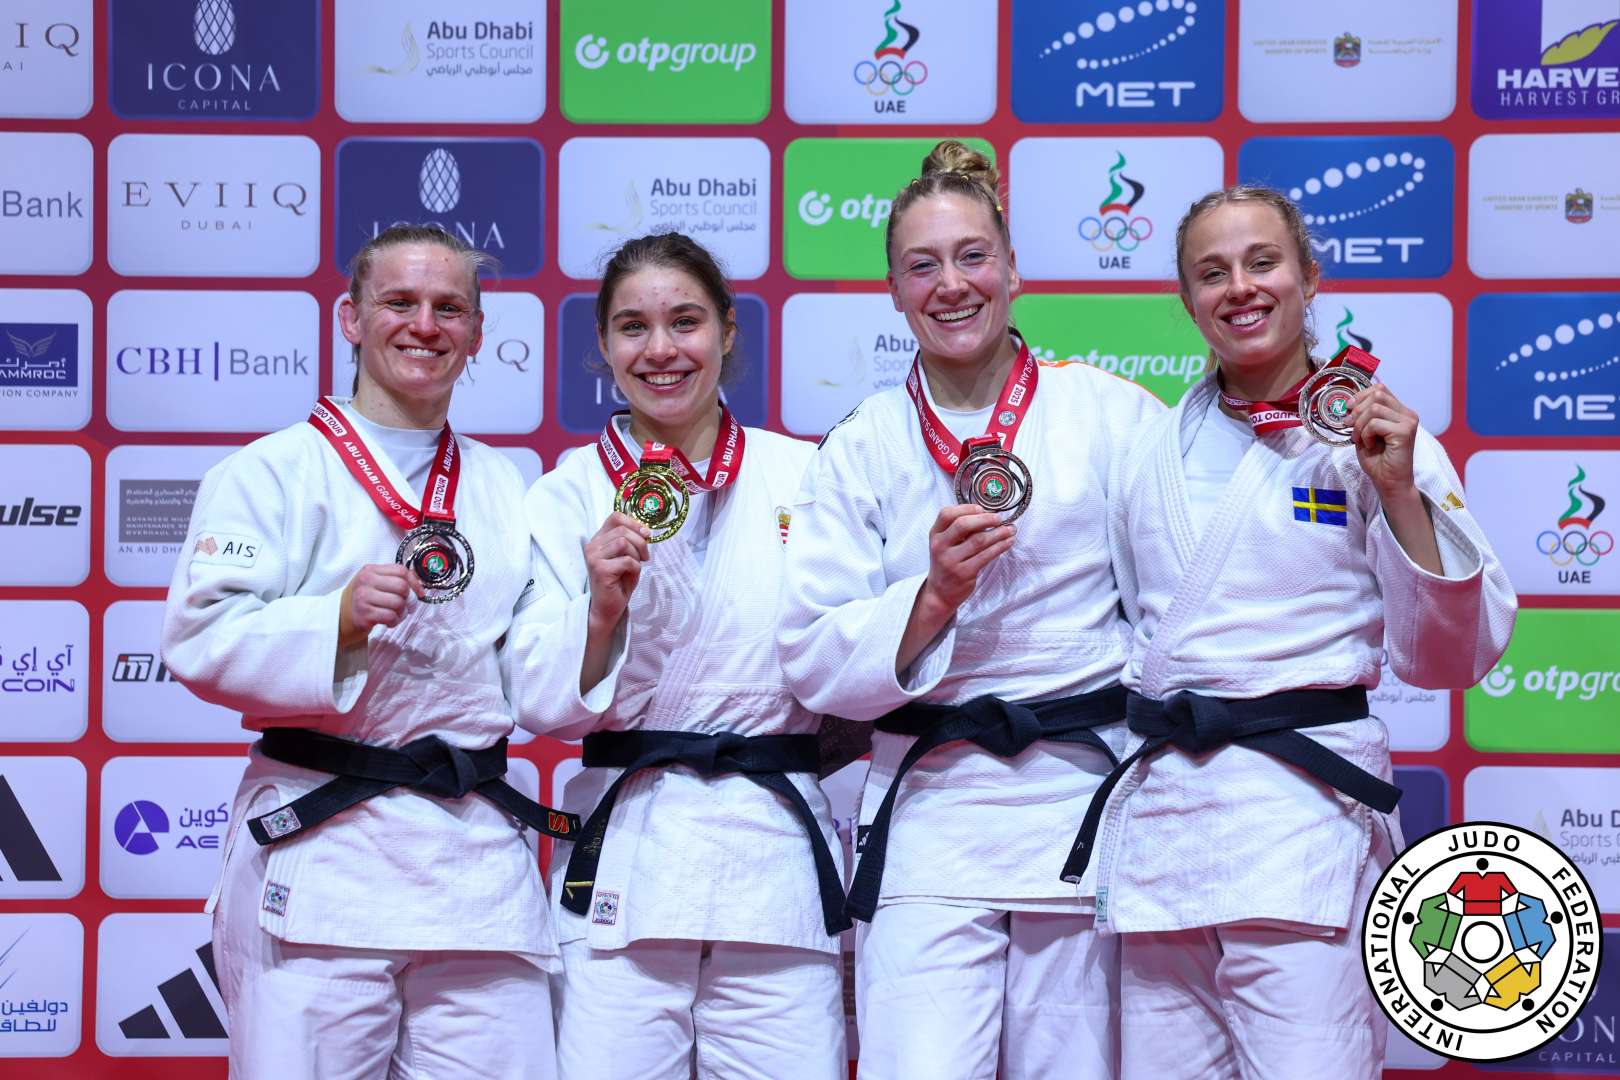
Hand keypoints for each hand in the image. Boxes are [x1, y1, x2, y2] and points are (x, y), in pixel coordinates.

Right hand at [338, 563, 422, 649]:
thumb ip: (392, 579)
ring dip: (402, 612)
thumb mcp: (373, 583)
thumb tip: (418, 581)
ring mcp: (363, 598)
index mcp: (370, 570)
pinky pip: (391, 616)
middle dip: (409, 599)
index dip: (415, 583)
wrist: (338, 618)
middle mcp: (365, 581)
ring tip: (396, 615)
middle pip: (402, 586)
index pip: (401, 571)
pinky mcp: (364, 615)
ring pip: (398, 603)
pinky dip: (394, 621)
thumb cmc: (360, 600)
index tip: (419, 593)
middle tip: (406, 606)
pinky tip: (389, 622)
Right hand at [584, 511, 650, 632]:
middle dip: (640, 542)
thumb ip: (632, 541)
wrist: (608, 607)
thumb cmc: (619, 582)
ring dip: (637, 554)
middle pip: (622, 530)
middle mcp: (593, 546)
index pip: (615, 517)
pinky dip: (635, 567)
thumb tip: (646, 530)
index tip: (646, 534)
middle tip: (644, 557)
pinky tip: (630, 575)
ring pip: (623, 542)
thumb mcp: (627, 557)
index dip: (634, 523)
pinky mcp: (600, 569)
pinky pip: (626, 561)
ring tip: (637, 565)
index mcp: (599, 539)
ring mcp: (594, 557)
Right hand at [918, 503, 1015, 616]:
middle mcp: (940, 546)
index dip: (966, 508)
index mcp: (935, 535)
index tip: (982, 508)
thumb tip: (986, 514)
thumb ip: (957, 529)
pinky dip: (1000, 546)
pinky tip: (1008, 542)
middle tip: (999, 518)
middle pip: (963, 525)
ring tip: (1010, 529)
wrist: (940, 592)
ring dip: (998, 533)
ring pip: (978, 540)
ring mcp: (951, 560)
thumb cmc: (946, 562)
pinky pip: (986, 556)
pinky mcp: (964, 573)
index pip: (946, 514)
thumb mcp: (944, 543)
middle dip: (985, 519)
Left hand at [1350, 384, 1420, 499]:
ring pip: (1374, 408)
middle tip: (1351, 428)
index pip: (1380, 389)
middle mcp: (1407, 414)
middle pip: (1377, 394)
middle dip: (1358, 410)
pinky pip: (1375, 423)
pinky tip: (1369, 445)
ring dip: (1360, 424)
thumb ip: (1362, 416)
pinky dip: (1366, 434)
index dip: (1360, 396)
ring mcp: (1408, 422)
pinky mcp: (1405, 432)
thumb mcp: (1365, 432)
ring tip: (1361, 439)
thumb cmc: (1378, 460)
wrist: (1389, 482)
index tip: (1348, 410)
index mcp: (1399, 411)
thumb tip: (1349, 403)